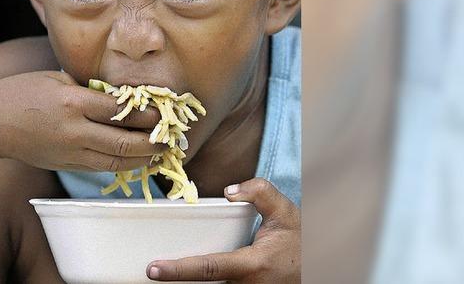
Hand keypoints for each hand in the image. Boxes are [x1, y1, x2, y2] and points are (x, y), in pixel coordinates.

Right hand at [0, 71, 163, 170]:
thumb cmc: (22, 94)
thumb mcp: (56, 80)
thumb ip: (89, 89)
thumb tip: (122, 95)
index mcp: (73, 103)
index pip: (121, 111)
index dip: (148, 114)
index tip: (164, 111)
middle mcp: (75, 131)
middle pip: (124, 143)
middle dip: (153, 141)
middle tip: (171, 137)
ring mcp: (71, 152)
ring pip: (117, 162)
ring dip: (144, 159)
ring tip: (161, 152)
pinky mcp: (67, 165)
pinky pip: (102, 168)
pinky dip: (124, 165)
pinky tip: (138, 160)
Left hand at [146, 178, 299, 282]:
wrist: (314, 267)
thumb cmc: (297, 240)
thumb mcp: (286, 211)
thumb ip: (260, 192)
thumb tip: (228, 191)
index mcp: (253, 265)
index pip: (209, 268)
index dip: (179, 270)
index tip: (154, 269)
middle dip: (178, 279)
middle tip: (152, 270)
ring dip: (189, 282)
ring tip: (167, 270)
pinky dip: (202, 282)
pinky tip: (187, 275)